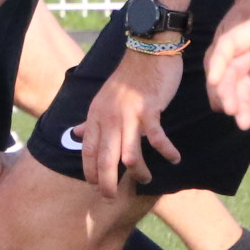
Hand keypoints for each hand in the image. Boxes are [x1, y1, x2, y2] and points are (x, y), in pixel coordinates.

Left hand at [78, 43, 184, 196]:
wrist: (147, 51)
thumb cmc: (127, 77)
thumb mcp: (102, 98)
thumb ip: (90, 119)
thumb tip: (74, 133)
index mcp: (96, 115)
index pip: (88, 151)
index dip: (90, 171)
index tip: (95, 187)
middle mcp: (109, 118)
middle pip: (105, 159)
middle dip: (107, 183)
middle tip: (111, 198)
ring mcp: (129, 115)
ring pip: (130, 155)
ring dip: (139, 173)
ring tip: (146, 181)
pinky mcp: (149, 111)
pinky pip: (157, 139)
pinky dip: (167, 152)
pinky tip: (174, 159)